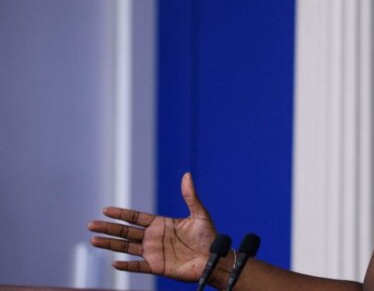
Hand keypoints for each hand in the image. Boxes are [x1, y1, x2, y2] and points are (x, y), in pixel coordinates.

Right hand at [88, 172, 217, 281]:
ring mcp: (154, 253)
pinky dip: (127, 266)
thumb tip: (187, 174)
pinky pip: (138, 266)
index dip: (121, 214)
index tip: (105, 210)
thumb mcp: (199, 214)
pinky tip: (115, 263)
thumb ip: (190, 196)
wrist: (214, 258)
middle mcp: (154, 238)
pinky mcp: (157, 267)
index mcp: (161, 224)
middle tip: (91, 225)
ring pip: (127, 248)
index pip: (136, 218)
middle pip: (126, 232)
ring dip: (111, 244)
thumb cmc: (209, 237)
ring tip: (94, 240)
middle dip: (109, 228)